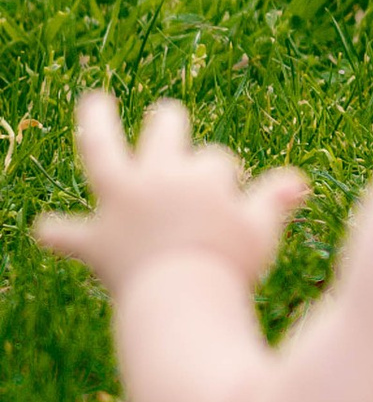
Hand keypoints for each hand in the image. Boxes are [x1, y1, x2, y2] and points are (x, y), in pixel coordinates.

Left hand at [34, 94, 308, 301]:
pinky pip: (68, 234)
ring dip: (96, 122)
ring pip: (102, 149)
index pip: (215, 160)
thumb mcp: (261, 232)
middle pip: (164, 131)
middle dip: (167, 122)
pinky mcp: (97, 240)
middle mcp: (159, 177)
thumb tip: (298, 180)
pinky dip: (59, 233)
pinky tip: (46, 230)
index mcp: (201, 175)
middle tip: (166, 116)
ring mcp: (122, 204)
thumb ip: (274, 201)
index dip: (224, 179)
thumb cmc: (229, 267)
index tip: (229, 204)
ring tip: (92, 102)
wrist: (182, 299)